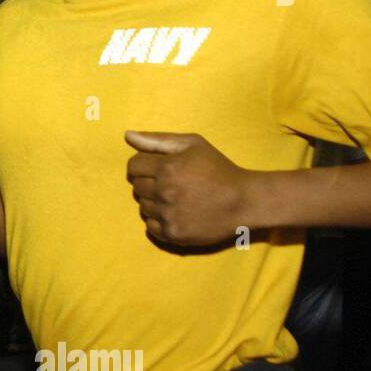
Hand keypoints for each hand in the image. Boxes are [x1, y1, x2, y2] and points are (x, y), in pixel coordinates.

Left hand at [125, 131, 254, 245]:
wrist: (244, 201)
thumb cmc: (218, 168)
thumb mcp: (193, 144)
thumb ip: (157, 140)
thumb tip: (127, 136)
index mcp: (167, 168)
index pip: (133, 166)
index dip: (144, 165)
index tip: (158, 168)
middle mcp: (164, 192)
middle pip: (136, 186)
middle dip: (149, 182)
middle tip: (171, 182)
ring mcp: (168, 215)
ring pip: (142, 206)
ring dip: (154, 201)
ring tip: (177, 197)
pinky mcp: (173, 234)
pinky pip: (150, 226)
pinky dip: (159, 220)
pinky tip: (176, 212)